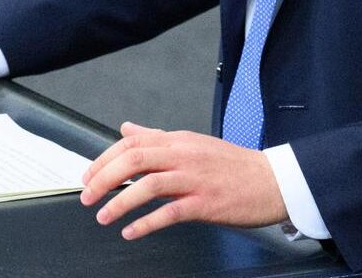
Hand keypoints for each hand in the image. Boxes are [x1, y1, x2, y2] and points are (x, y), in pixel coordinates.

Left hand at [80, 121, 288, 238]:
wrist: (274, 181)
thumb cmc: (234, 166)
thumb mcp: (193, 143)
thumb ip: (157, 138)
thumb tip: (127, 129)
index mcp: (179, 140)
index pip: (132, 143)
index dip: (104, 159)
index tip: (89, 175)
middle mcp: (184, 155)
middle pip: (134, 159)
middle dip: (104, 178)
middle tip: (88, 195)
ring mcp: (196, 179)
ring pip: (148, 185)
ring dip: (120, 202)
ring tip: (104, 216)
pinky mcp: (207, 203)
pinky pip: (170, 212)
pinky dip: (146, 223)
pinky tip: (132, 231)